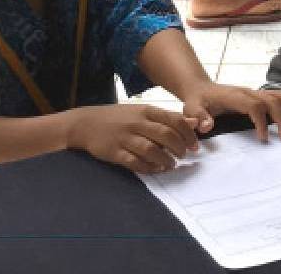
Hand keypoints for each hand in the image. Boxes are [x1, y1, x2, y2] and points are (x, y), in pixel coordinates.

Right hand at [66, 103, 199, 174]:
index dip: (188, 134)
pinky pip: (134, 162)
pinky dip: (147, 167)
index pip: (174, 120)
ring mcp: (124, 137)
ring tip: (172, 165)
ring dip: (165, 159)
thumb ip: (168, 118)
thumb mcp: (143, 112)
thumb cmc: (119, 117)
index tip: (194, 146)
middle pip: (165, 135)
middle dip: (179, 148)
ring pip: (151, 149)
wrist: (85, 123)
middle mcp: (137, 123)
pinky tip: (156, 169)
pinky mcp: (113, 152)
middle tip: (184, 156)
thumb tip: (194, 123)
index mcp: (147, 111)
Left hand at [181, 81, 280, 142]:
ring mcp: (255, 92)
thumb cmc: (197, 101)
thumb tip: (207, 126)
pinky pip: (279, 96)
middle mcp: (248, 92)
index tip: (263, 139)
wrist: (200, 89)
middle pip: (271, 99)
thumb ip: (198, 117)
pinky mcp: (259, 96)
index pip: (253, 105)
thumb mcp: (191, 109)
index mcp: (234, 96)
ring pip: (279, 95)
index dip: (260, 121)